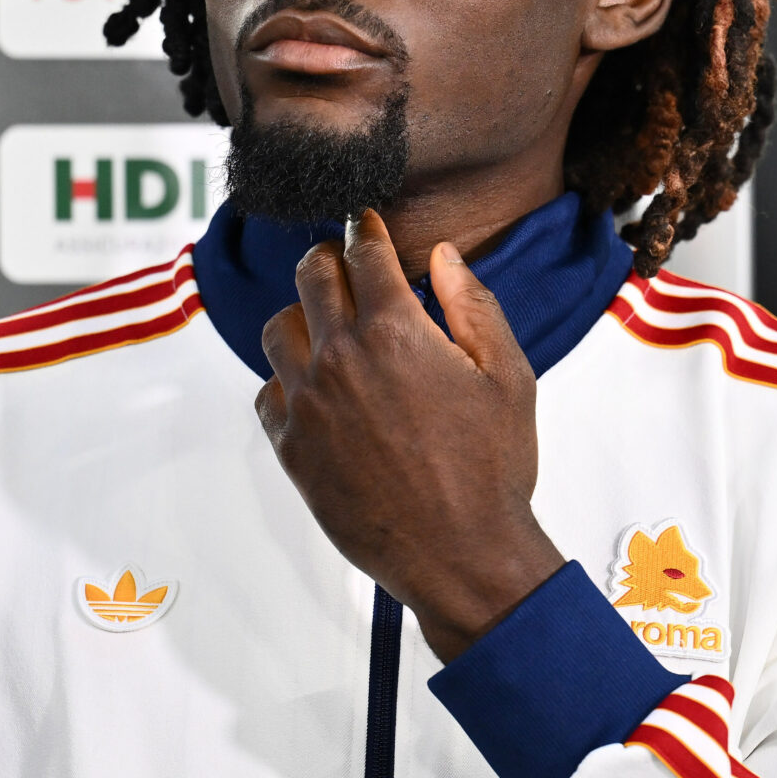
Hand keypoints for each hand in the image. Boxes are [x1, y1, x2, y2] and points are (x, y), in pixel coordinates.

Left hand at [256, 210, 565, 660]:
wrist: (461, 554)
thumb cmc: (491, 470)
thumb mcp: (508, 376)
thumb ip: (473, 306)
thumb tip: (443, 257)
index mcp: (396, 333)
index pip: (363, 253)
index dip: (364, 229)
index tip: (364, 223)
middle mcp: (341, 359)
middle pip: (311, 276)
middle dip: (328, 259)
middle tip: (343, 265)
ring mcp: (308, 404)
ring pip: (278, 329)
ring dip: (302, 318)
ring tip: (328, 330)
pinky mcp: (290, 447)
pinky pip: (268, 392)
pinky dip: (287, 381)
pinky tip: (319, 391)